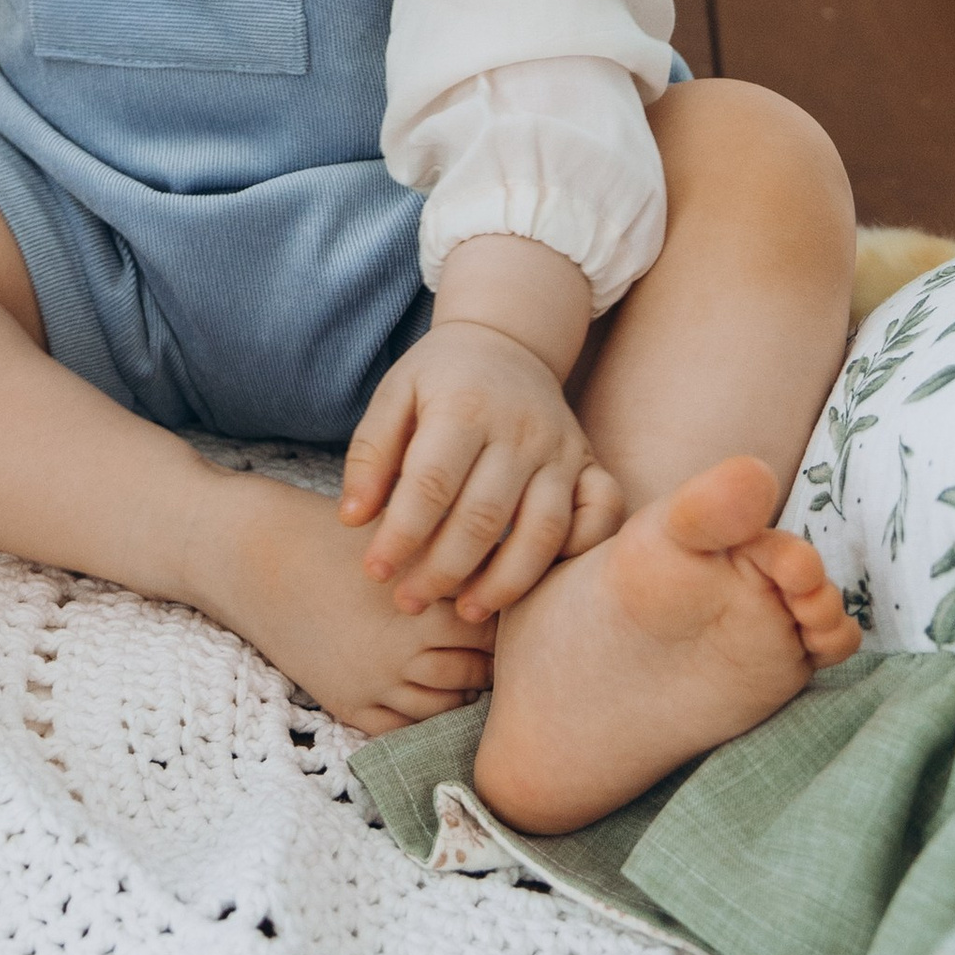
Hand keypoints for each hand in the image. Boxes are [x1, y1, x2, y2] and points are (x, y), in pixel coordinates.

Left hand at [340, 323, 623, 618]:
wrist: (505, 341)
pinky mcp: (590, 464)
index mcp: (464, 406)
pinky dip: (577, 556)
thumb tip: (353, 521)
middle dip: (444, 571)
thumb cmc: (440, 379)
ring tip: (467, 612)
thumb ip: (369, 456)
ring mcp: (561, 449)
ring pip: (544, 530)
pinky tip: (539, 586)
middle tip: (409, 603)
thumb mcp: (394, 396)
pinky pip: (600, 517)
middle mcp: (520, 430)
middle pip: (485, 516)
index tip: (375, 572)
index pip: (431, 483)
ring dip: (506, 582)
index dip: (401, 535)